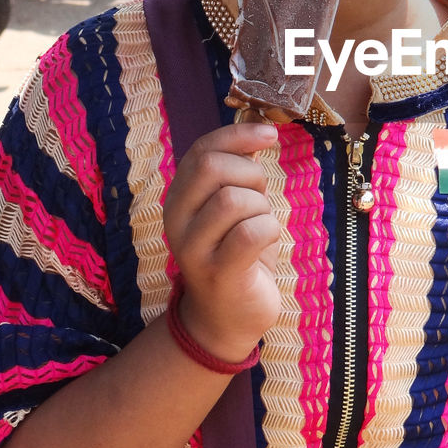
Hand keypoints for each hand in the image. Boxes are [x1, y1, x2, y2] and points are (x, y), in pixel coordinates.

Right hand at [163, 122, 280, 362]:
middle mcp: (177, 220)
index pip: (202, 150)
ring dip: (262, 208)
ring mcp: (194, 248)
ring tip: (260, 227)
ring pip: (235, 199)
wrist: (224, 319)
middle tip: (260, 198)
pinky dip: (270, 231)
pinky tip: (266, 245)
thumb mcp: (230, 208)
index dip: (238, 135)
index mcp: (179, 197)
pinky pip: (252, 232)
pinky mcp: (218, 273)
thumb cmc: (236, 253)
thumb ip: (235, 172)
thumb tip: (258, 129)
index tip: (271, 133)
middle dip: (251, 174)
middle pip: (213, 168)